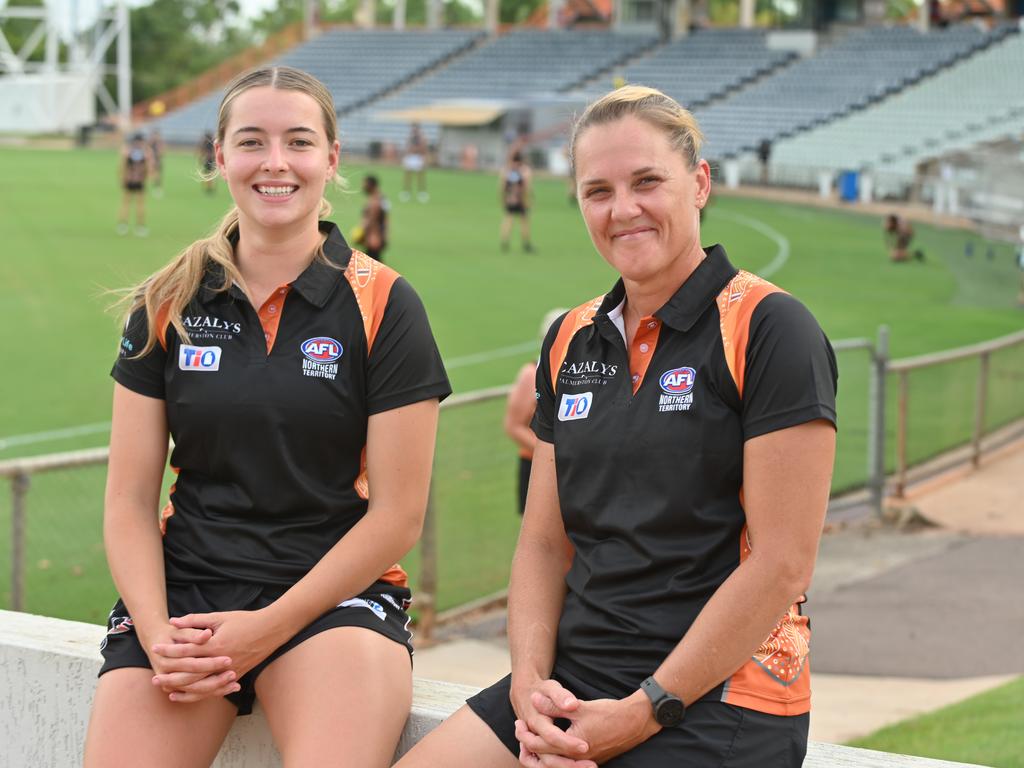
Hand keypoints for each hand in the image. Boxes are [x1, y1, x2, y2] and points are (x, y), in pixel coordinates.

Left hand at [150, 609, 284, 702]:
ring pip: (201, 687)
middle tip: (154, 678)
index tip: (155, 648)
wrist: (271, 629)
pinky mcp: (236, 676)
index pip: (186, 651)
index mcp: (216, 645)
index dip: (169, 650)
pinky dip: (199, 695)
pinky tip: (187, 695)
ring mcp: (229, 671)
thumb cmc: (245, 620)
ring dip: (182, 690)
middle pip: (190, 674)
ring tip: (166, 690)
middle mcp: (221, 662)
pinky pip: (214, 690)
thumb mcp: (220, 617)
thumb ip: (195, 620)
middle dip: (170, 676)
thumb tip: (174, 622)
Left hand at [515, 690, 659, 765]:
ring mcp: (584, 761)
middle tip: (520, 732)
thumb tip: (534, 699)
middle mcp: (576, 759)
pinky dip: (555, 755)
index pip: (540, 746)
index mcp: (571, 747)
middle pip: (545, 759)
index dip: (526, 735)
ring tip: (531, 740)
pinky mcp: (591, 759)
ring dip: (542, 753)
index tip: (519, 723)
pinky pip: (567, 762)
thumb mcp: (578, 707)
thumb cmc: (609, 713)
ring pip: (556, 763)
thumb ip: (554, 706)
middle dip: (530, 745)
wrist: (636, 721)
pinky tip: (551, 745)